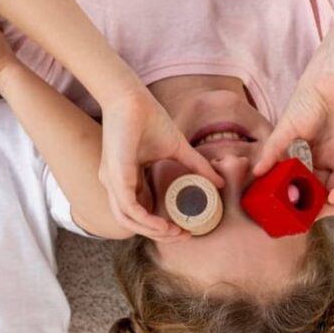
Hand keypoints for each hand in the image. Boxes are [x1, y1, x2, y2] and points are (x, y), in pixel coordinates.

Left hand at [100, 89, 224, 240]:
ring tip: (176, 232)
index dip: (161, 224)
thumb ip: (196, 166)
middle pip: (133, 222)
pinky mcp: (115, 177)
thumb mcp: (177, 148)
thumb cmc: (148, 118)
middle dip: (159, 234)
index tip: (184, 228)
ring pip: (128, 221)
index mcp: (126, 178)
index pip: (140, 212)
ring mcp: (112, 181)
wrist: (131, 97)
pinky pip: (128, 209)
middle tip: (183, 235)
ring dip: (153, 232)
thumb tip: (220, 182)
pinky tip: (164, 224)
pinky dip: (146, 221)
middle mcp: (115, 184)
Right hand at [253, 66, 333, 209]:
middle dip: (320, 206)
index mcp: (324, 155)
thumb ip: (273, 152)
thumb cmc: (310, 98)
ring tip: (318, 212)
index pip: (317, 184)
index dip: (307, 198)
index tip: (294, 210)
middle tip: (306, 217)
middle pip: (333, 190)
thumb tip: (256, 172)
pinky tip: (333, 198)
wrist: (329, 77)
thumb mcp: (286, 131)